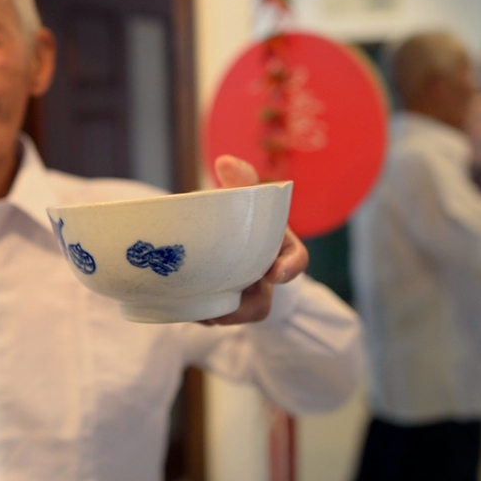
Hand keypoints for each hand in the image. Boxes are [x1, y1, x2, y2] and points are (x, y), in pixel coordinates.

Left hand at [197, 155, 307, 325]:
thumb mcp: (242, 195)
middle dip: (244, 306)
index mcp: (279, 248)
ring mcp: (245, 295)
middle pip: (262, 303)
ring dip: (218, 315)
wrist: (215, 235)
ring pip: (238, 315)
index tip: (275, 273)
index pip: (297, 261)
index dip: (290, 269)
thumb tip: (226, 162)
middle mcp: (264, 277)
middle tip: (222, 303)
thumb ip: (239, 181)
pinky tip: (184, 307)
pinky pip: (217, 319)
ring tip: (198, 309)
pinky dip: (202, 315)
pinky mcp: (225, 307)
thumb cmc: (237, 214)